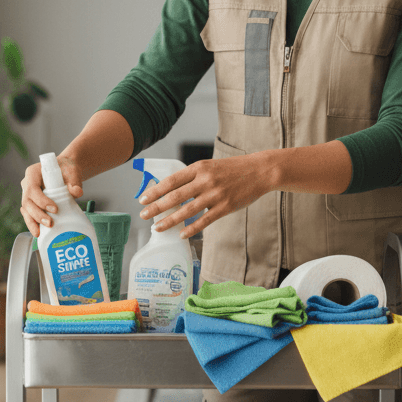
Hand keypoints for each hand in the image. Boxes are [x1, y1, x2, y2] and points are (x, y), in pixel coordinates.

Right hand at [20, 156, 83, 236]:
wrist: (66, 171)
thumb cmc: (67, 170)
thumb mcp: (72, 173)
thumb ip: (74, 181)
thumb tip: (77, 192)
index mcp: (33, 173)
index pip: (32, 188)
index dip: (41, 200)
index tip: (54, 209)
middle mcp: (27, 184)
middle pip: (27, 201)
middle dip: (37, 214)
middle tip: (50, 223)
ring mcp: (27, 194)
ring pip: (25, 210)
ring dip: (32, 222)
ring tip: (39, 233)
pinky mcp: (31, 203)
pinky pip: (29, 214)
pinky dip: (33, 223)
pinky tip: (39, 232)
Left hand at [139, 153, 274, 238]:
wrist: (259, 171)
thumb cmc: (233, 169)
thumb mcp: (210, 166)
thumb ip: (193, 177)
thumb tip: (172, 191)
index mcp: (199, 168)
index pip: (171, 181)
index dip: (155, 191)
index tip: (142, 199)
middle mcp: (205, 181)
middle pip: (175, 197)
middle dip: (156, 207)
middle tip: (143, 215)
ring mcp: (215, 195)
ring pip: (187, 211)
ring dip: (170, 221)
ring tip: (158, 227)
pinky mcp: (226, 207)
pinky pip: (205, 220)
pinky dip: (191, 229)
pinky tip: (181, 234)